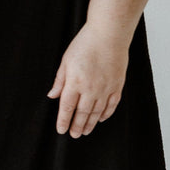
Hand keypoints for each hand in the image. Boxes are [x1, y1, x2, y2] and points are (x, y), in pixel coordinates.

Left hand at [47, 22, 129, 136]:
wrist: (109, 34)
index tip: (61, 129)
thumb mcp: (66, 60)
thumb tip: (52, 96)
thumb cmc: (85, 44)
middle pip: (82, 113)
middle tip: (74, 135)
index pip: (67, 107)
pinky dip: (106, 114)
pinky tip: (100, 119)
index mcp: (75, 82)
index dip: (64, 121)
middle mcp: (90, 89)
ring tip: (85, 131)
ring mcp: (105, 89)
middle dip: (77, 126)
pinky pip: (111, 105)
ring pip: (96, 112)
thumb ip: (60, 80)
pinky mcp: (117, 86)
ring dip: (90, 123)